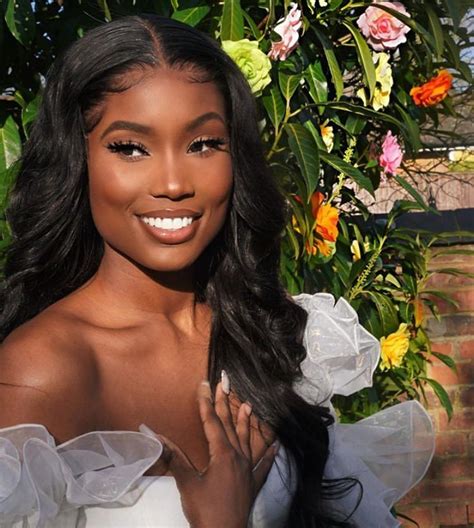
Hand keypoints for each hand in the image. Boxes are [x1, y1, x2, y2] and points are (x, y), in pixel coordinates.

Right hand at [154, 380, 277, 527]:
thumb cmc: (205, 510)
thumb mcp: (187, 484)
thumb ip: (175, 458)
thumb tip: (157, 436)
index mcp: (222, 454)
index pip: (211, 422)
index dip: (206, 402)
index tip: (204, 384)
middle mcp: (237, 456)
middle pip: (229, 425)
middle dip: (225, 403)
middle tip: (224, 383)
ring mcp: (248, 469)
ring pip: (247, 439)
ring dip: (245, 421)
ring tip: (248, 404)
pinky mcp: (253, 483)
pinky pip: (263, 464)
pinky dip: (269, 454)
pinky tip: (276, 445)